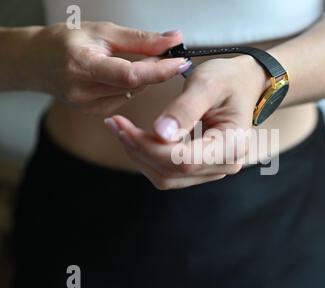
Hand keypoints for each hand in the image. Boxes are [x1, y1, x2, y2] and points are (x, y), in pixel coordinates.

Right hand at [20, 22, 190, 114]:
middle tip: (166, 55)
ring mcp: (88, 106)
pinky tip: (120, 76)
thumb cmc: (64, 41)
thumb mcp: (102, 31)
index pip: (130, 75)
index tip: (180, 61)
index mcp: (82, 65)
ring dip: (144, 77)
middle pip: (135, 85)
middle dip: (156, 70)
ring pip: (134, 92)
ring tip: (132, 60)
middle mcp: (83, 91)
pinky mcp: (94, 112)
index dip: (159, 69)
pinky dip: (131, 87)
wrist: (36, 61)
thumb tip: (173, 40)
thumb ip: (140, 39)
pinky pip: (125, 99)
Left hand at [105, 56, 268, 189]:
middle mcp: (226, 163)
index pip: (183, 160)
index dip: (148, 147)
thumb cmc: (228, 79)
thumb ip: (184, 109)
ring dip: (140, 156)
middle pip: (172, 172)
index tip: (122, 125)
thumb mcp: (206, 84)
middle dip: (139, 150)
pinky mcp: (202, 168)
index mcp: (231, 144)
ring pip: (166, 177)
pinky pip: (169, 173)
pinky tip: (138, 138)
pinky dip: (149, 158)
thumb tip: (160, 134)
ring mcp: (214, 169)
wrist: (243, 83)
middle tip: (116, 124)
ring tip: (122, 129)